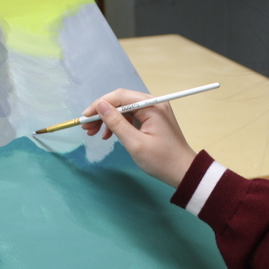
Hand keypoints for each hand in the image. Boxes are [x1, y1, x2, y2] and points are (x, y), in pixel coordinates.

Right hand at [82, 89, 196, 187]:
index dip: (100, 104)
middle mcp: (153, 103)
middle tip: (88, 128)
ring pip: (124, 110)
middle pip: (121, 101)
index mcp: (152, 105)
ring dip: (108, 120)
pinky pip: (131, 117)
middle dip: (102, 113)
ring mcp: (153, 111)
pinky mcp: (152, 120)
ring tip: (95, 134)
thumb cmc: (162, 160)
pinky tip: (109, 135)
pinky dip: (119, 125)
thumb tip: (100, 106)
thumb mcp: (135, 143)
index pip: (120, 96)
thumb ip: (116, 123)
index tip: (85, 117)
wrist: (183, 171)